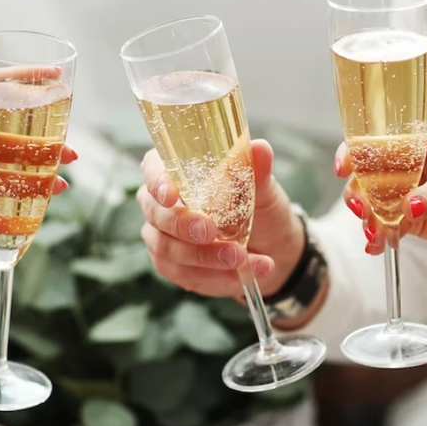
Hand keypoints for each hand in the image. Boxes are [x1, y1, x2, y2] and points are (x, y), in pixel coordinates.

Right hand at [137, 139, 307, 314]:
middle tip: (212, 232)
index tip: (172, 195)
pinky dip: (215, 276)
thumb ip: (256, 170)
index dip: (157, 181)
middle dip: (184, 225)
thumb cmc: (261, 208)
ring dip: (205, 256)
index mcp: (178, 171)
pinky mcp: (173, 266)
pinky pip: (183, 275)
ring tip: (242, 258)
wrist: (273, 248)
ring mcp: (163, 236)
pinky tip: (242, 275)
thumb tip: (260, 148)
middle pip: (156, 213)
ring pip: (167, 248)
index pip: (153, 168)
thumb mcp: (264, 188)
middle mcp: (161, 203)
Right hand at [342, 122, 426, 255]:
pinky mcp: (411, 220)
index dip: (355, 151)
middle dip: (359, 192)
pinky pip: (387, 227)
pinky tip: (376, 246)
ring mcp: (406, 193)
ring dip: (368, 219)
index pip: (377, 140)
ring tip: (375, 234)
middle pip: (367, 175)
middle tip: (362, 210)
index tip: (345, 167)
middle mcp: (407, 164)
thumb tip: (407, 207)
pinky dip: (379, 237)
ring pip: (373, 204)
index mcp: (419, 139)